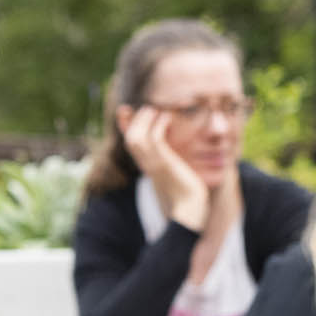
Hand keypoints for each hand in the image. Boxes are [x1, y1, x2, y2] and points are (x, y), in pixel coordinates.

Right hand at [121, 104, 210, 231]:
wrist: (189, 207)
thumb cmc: (186, 191)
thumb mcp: (176, 173)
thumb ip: (172, 163)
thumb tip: (177, 157)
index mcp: (147, 165)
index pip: (130, 142)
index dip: (126, 125)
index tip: (125, 111)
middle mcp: (146, 164)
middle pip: (130, 137)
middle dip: (135, 119)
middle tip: (148, 108)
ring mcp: (153, 163)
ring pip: (137, 136)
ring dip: (145, 119)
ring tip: (157, 109)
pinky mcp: (163, 163)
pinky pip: (155, 138)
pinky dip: (159, 124)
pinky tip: (167, 117)